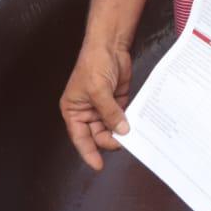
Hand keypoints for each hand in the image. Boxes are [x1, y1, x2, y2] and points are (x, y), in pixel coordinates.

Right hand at [60, 42, 132, 170]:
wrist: (110, 44)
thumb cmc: (94, 64)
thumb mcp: (99, 91)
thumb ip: (110, 113)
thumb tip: (121, 131)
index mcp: (74, 110)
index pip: (80, 138)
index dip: (89, 152)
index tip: (98, 166)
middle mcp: (87, 111)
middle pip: (97, 135)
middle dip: (109, 140)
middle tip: (123, 143)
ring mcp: (102, 107)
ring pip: (111, 128)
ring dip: (120, 132)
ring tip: (131, 136)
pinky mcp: (117, 101)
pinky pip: (122, 117)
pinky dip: (128, 122)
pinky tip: (136, 127)